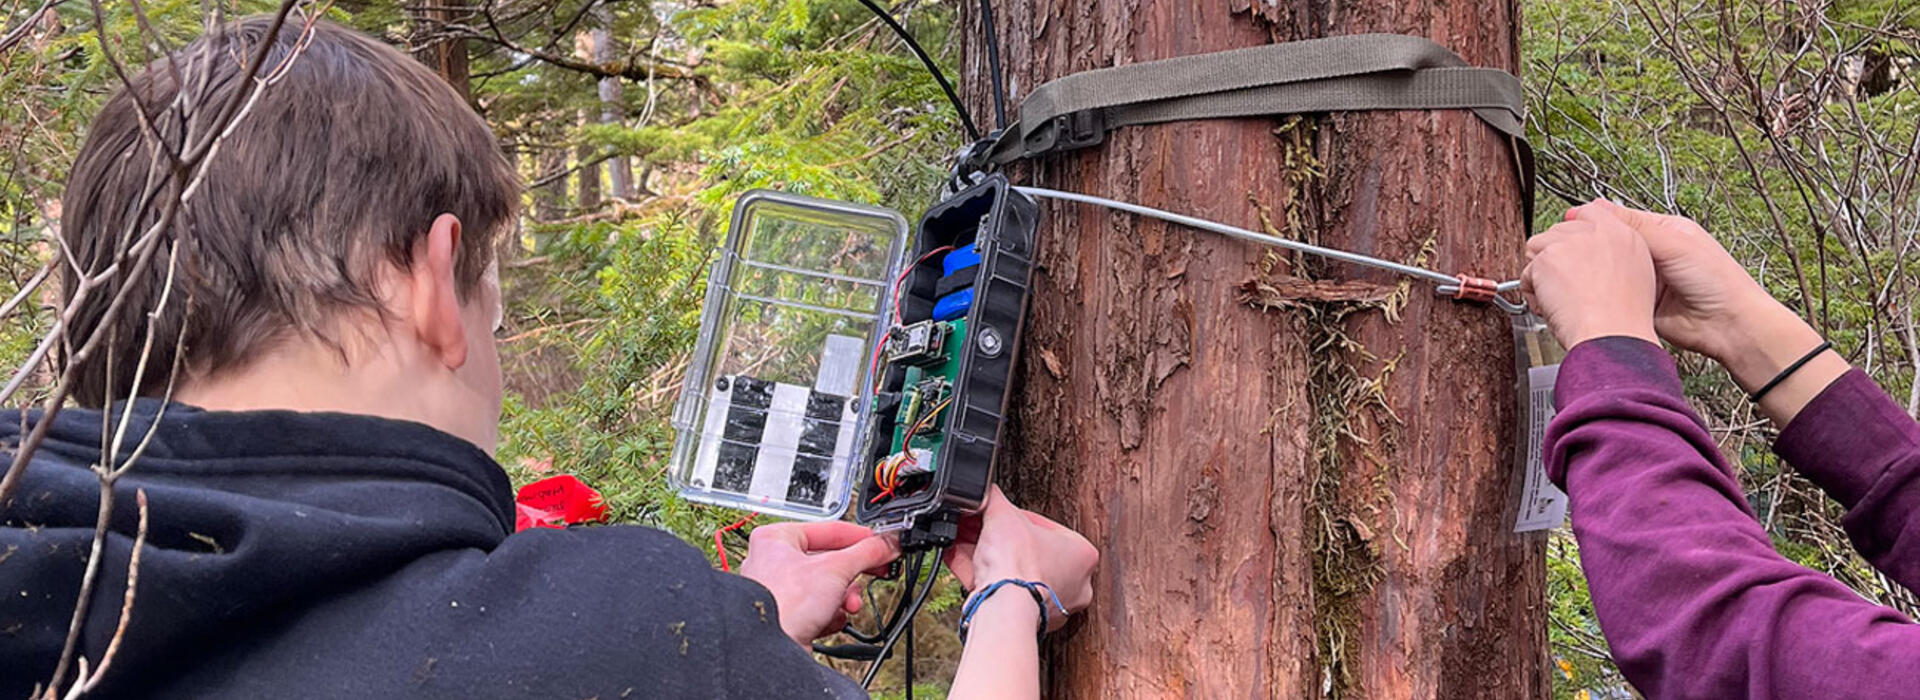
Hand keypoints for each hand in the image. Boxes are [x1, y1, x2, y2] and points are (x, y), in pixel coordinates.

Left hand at [737, 521, 898, 645]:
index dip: (861, 538)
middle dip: (853, 574)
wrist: (772, 651)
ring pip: (827, 586)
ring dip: (843, 597)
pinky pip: (819, 608)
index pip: (830, 530)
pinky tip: (830, 619)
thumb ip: (868, 552)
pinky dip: (830, 614)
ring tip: (849, 604)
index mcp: (776, 539)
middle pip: (830, 560)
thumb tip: (889, 543)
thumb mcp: (837, 568)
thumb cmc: (784, 604)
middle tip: (877, 571)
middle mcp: (773, 562)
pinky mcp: (788, 617)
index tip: (883, 544)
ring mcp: (780, 592)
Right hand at [945, 486, 1096, 631]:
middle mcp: (1074, 584)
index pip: (1044, 526)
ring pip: (1013, 572)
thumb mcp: (1002, 514)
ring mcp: (1050, 605)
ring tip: (965, 540)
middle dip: (998, 538)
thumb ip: (994, 498)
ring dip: (986, 555)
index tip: (997, 516)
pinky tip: (961, 560)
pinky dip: (981, 575)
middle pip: (1027, 551)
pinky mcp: (1026, 619)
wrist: (1001, 605)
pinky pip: (1002, 590)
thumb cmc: (1017, 565)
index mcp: (1082, 555)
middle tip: (978, 527)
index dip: (1014, 518)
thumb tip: (985, 491)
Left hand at [1521, 204, 1659, 348]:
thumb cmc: (1622, 320)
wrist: (1613, 335)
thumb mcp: (1634, 277)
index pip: (1589, 213)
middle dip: (1555, 259)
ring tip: (1560, 299)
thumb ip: (1612, 257)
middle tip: (1566, 288)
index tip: (1570, 254)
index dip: (1573, 234)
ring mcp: (1571, 242)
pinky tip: (1553, 307)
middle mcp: (1597, 232)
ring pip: (1538, 249)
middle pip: (1558, 232)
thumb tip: (1592, 256)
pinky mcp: (1548, 256)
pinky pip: (1526, 274)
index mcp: (1623, 235)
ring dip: (1542, 276)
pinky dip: (1533, 293)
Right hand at [1570, 200, 1824, 392]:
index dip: (1597, 221)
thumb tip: (1598, 208)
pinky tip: (1590, 291)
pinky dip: (1603, 294)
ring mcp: (1647, 280)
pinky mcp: (1641, 304)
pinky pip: (1615, 295)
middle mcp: (1654, 254)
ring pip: (1611, 271)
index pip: (1622, 219)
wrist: (1729, 326)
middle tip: (1568, 246)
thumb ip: (1635, 227)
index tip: (1570, 222)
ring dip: (1597, 272)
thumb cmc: (1717, 281)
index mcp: (1664, 232)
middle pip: (1613, 245)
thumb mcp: (1674, 243)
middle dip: (1593, 246)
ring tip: (1575, 268)